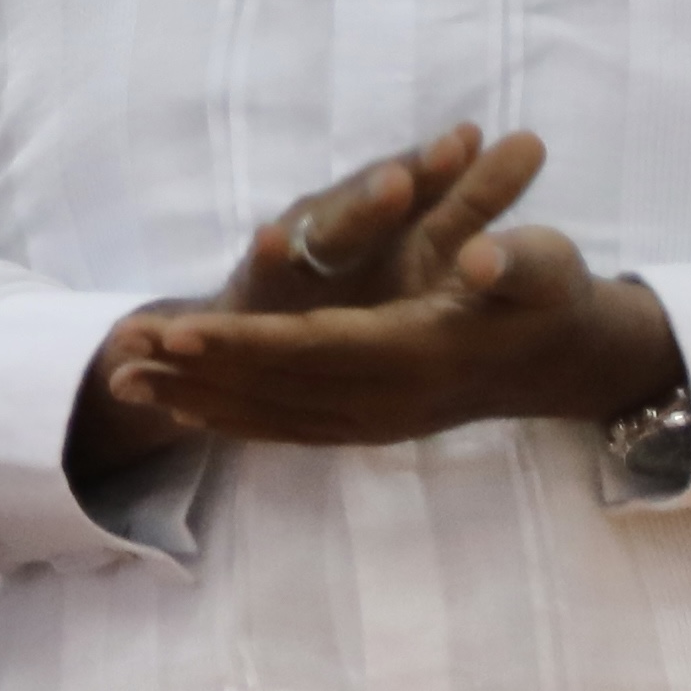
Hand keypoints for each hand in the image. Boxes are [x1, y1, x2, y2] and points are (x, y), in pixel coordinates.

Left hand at [80, 127, 683, 455]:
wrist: (570, 356)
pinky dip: (234, 421)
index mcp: (420, 353)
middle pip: (276, 387)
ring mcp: (380, 422)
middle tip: (120, 358)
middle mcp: (391, 399)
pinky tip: (184, 411)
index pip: (313, 349)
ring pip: (272, 416)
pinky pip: (290, 430)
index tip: (180, 332)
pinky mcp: (373, 428)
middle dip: (196, 372)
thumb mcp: (548, 265)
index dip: (243, 341)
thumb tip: (478, 260)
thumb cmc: (550, 293)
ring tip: (124, 386)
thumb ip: (513, 261)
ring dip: (198, 401)